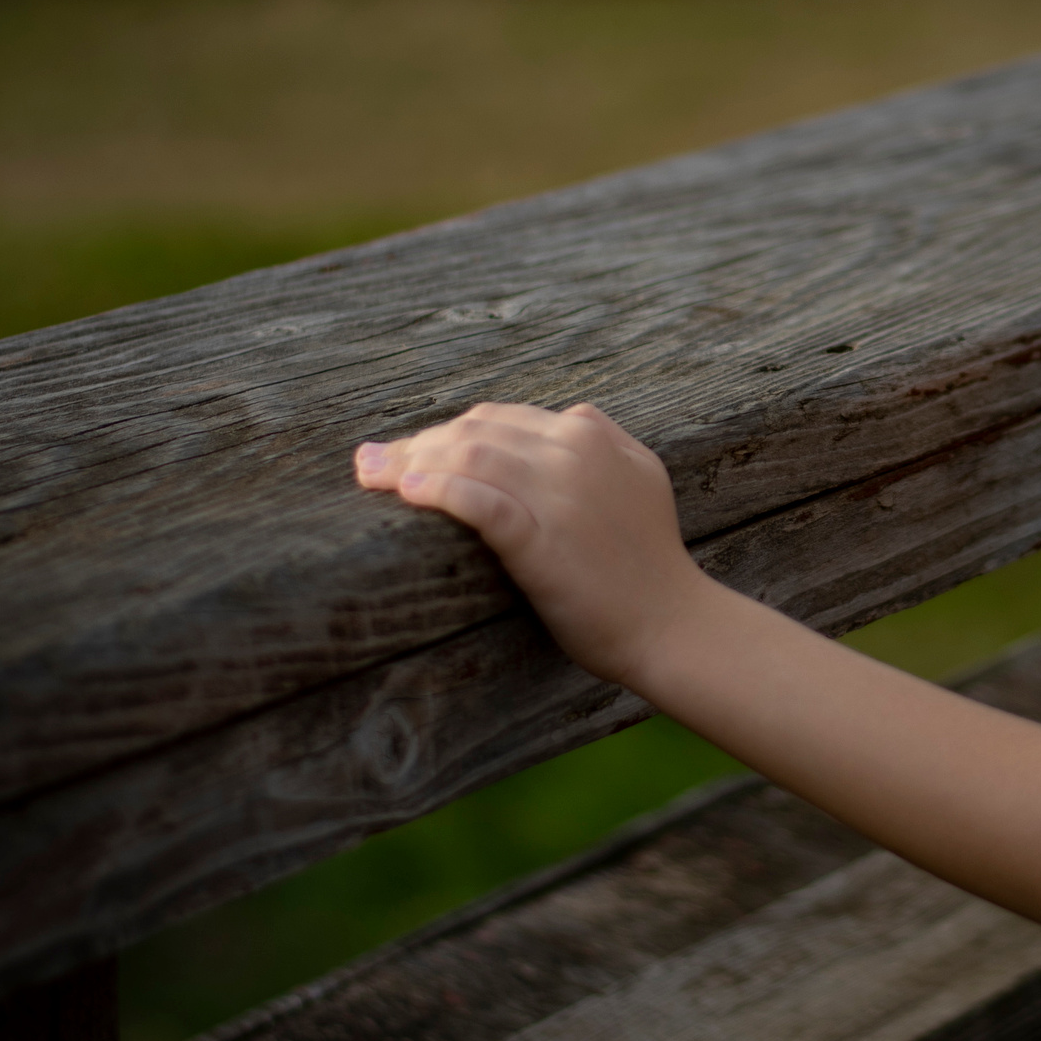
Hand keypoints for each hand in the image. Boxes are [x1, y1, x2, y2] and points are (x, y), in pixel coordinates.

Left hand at [354, 403, 702, 685]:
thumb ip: (604, 441)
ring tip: (371, 478)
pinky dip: (437, 490)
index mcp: (592, 434)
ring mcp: (557, 493)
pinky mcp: (540, 539)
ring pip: (467, 456)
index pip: (500, 418)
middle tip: (370, 465)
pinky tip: (406, 493)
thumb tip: (565, 418)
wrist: (670, 622)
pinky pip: (477, 500)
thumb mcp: (641, 476)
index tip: (411, 453)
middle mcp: (574, 452)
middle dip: (416, 443)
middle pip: (474, 431)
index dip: (447, 432)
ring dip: (410, 462)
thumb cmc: (649, 561)